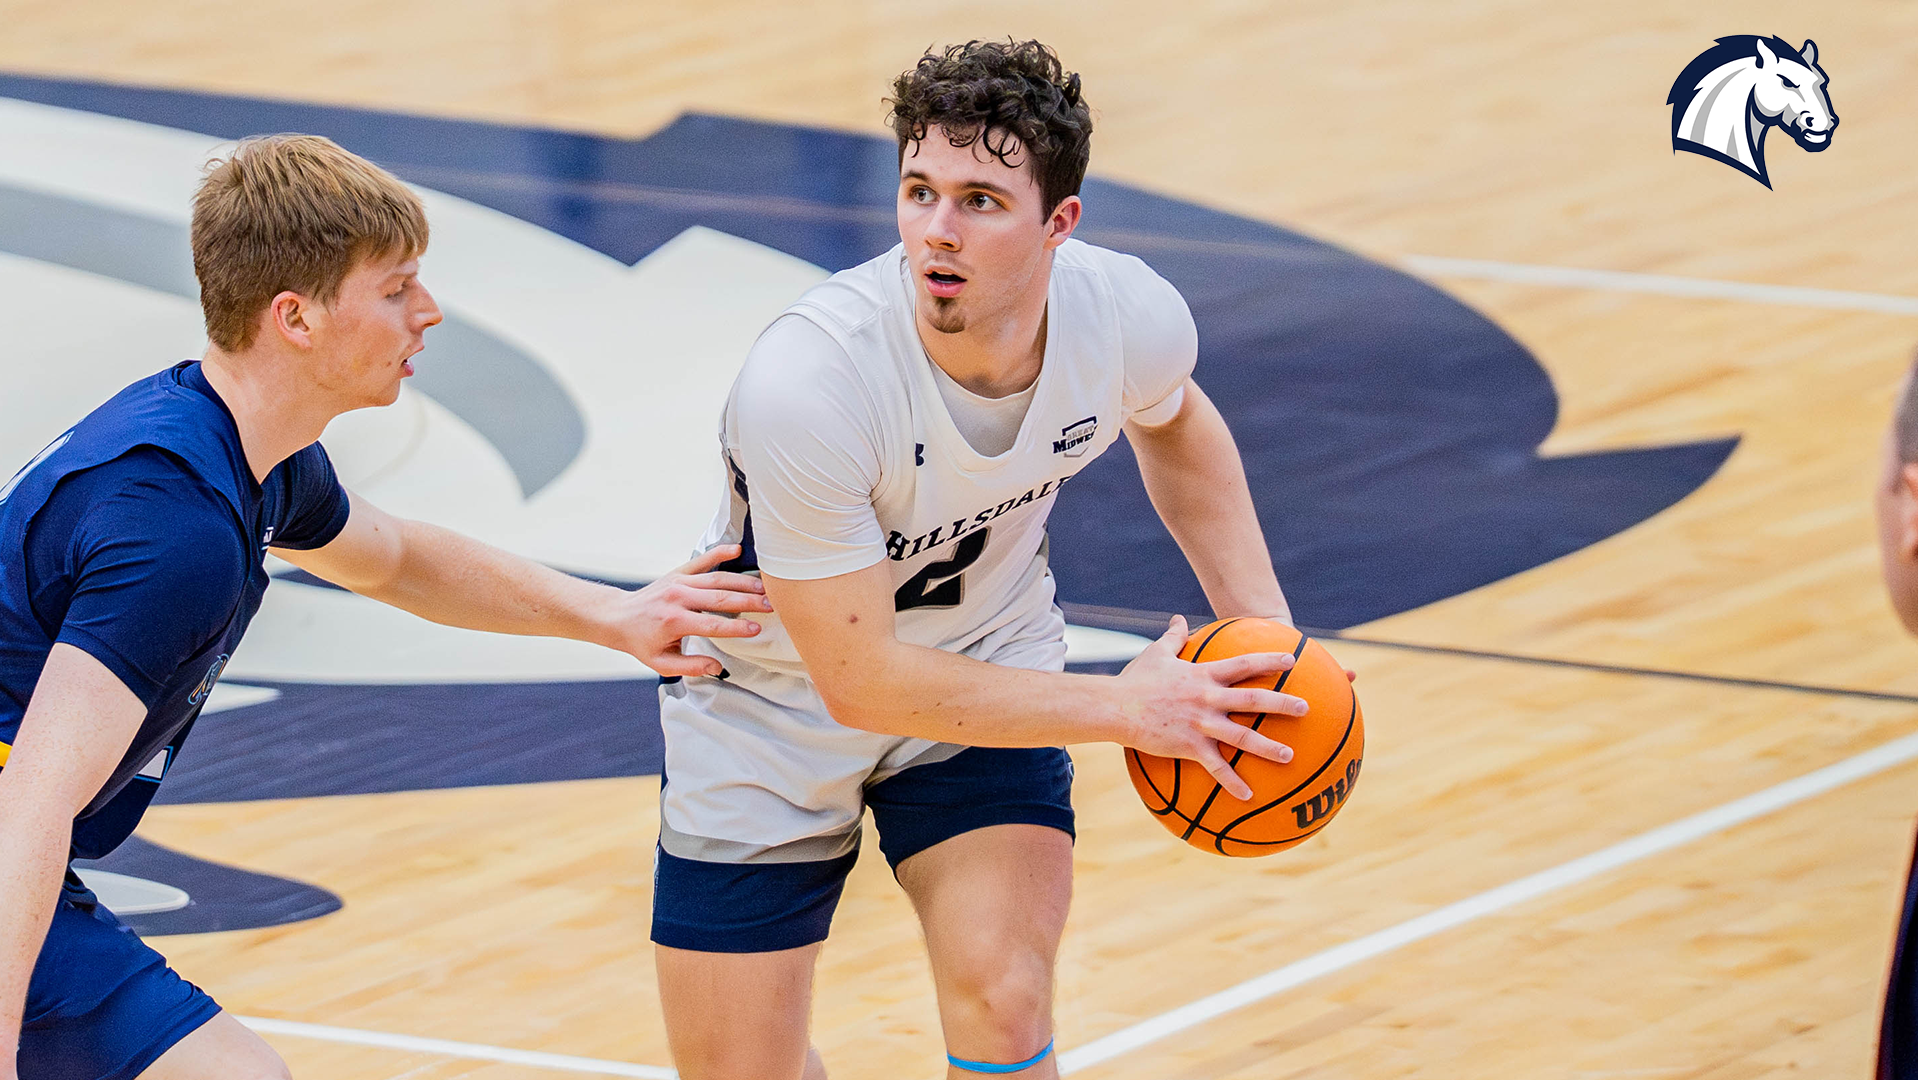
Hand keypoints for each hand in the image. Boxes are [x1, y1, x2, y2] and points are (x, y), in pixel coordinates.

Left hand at [607, 545, 773, 676]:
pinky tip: (738, 550)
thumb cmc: (641, 642)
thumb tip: (717, 667)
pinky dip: (720, 553)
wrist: (619, 617)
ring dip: (743, 583)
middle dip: (748, 602)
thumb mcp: (661, 663)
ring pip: (717, 579)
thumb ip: (691, 666)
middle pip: (720, 598)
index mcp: (674, 621)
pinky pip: (702, 560)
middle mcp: (678, 598)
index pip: (712, 625)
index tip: (756, 629)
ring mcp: (679, 582)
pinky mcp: (679, 572)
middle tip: (770, 606)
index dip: (737, 628)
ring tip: (765, 588)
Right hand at [1112, 615, 1307, 799]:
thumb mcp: (1156, 654)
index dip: (1269, 661)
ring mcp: (1200, 723)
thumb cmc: (1135, 681)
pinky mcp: (1189, 746)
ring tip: (1291, 755)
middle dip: (1281, 703)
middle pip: (1253, 699)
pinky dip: (1232, 782)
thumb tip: (1177, 618)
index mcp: (1203, 675)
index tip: (1292, 662)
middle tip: (1306, 708)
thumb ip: (1172, 636)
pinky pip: (1216, 767)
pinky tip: (1249, 796)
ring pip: (1241, 736)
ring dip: (1268, 747)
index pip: (1243, 664)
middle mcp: (1207, 698)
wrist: (1115, 707)